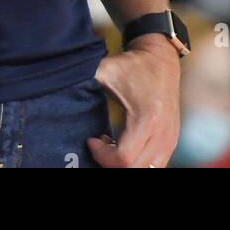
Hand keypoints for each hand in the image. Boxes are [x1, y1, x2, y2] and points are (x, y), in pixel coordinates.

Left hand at [86, 35, 180, 167]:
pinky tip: (127, 148)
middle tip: (100, 147)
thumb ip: (84, 81)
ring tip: (113, 148)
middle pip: (133, 169)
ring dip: (126, 165)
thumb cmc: (133, 65)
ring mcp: (169, 139)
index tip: (91, 140)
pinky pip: (155, 166)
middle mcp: (162, 134)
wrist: (161, 58)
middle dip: (111, 163)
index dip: (102, 156)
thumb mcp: (107, 70)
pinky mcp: (172, 140)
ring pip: (146, 171)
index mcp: (146, 119)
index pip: (123, 158)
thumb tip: (58, 84)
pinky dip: (138, 164)